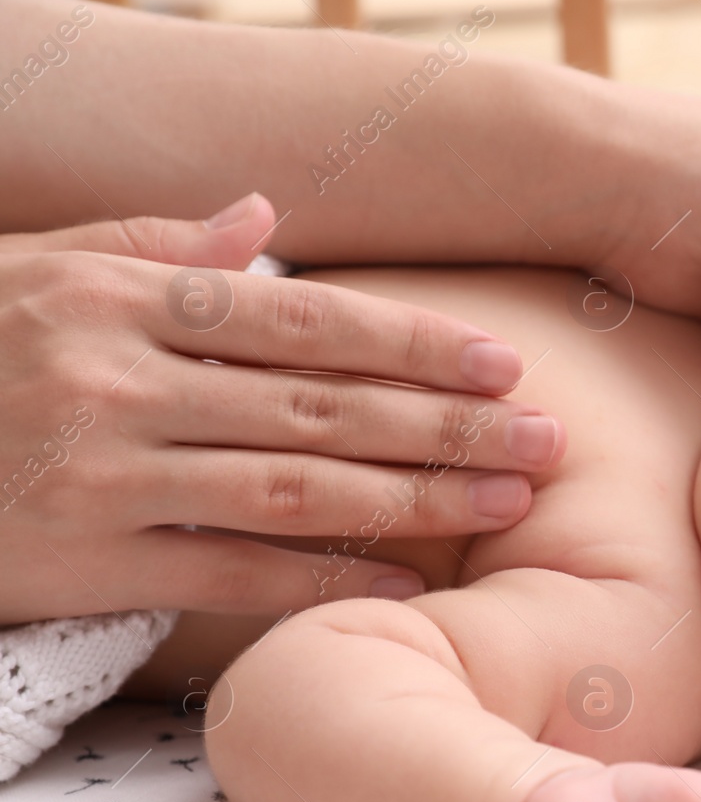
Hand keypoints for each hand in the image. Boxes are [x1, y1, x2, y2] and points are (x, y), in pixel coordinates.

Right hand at [0, 195, 565, 623]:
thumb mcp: (40, 268)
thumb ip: (158, 247)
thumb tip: (267, 219)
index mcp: (121, 297)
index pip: (307, 320)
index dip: (415, 343)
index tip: (505, 363)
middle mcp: (121, 379)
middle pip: (324, 407)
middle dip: (449, 425)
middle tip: (549, 440)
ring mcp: (103, 472)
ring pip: (295, 489)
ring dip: (415, 499)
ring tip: (508, 500)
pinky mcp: (82, 559)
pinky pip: (230, 571)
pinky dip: (326, 578)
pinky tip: (408, 583)